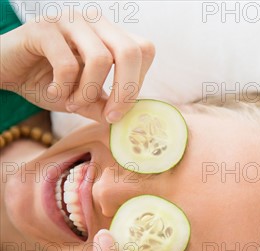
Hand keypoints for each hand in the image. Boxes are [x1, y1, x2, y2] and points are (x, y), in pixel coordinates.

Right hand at [0, 11, 154, 123]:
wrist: (4, 71)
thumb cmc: (46, 82)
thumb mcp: (83, 100)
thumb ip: (106, 106)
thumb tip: (131, 119)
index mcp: (109, 34)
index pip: (144, 50)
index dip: (139, 81)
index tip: (120, 109)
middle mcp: (93, 22)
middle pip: (130, 51)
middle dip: (125, 91)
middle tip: (110, 116)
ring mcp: (69, 21)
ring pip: (100, 58)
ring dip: (88, 92)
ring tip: (72, 103)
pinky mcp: (43, 28)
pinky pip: (67, 63)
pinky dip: (64, 88)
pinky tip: (55, 93)